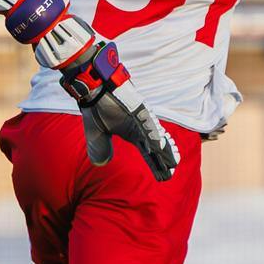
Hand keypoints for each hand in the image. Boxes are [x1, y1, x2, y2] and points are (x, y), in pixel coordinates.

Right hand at [59, 41, 180, 181]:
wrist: (91, 86)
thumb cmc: (96, 105)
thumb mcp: (97, 133)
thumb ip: (100, 148)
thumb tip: (102, 163)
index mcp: (132, 132)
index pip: (147, 151)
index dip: (155, 164)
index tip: (163, 177)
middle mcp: (140, 125)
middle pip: (155, 146)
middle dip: (163, 160)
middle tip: (171, 172)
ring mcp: (141, 116)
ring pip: (155, 135)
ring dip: (163, 149)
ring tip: (172, 162)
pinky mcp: (138, 107)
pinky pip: (147, 123)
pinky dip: (153, 134)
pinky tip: (160, 145)